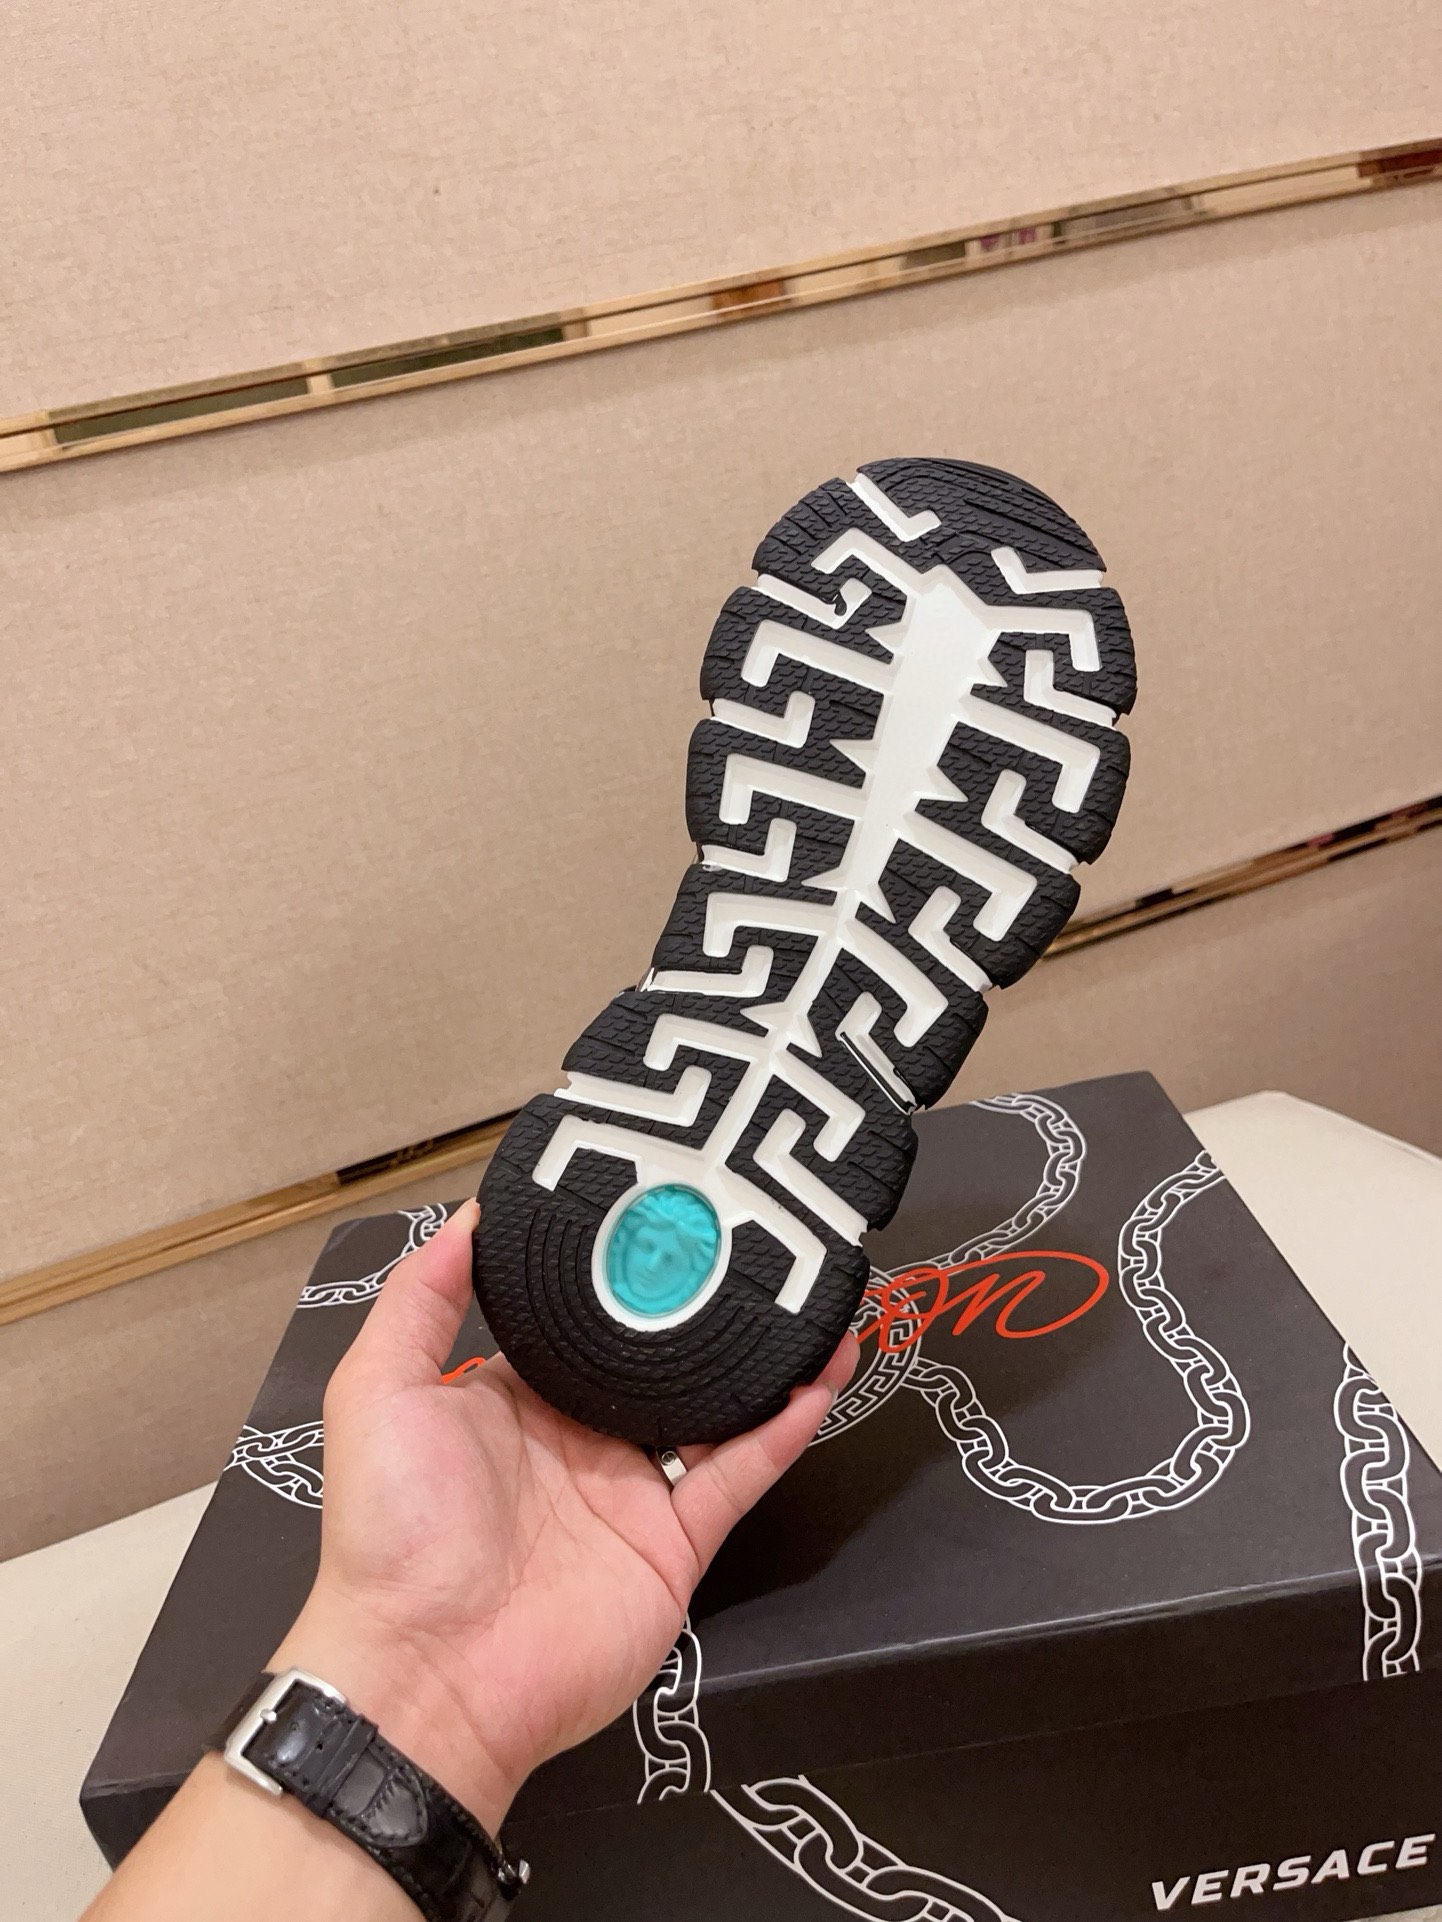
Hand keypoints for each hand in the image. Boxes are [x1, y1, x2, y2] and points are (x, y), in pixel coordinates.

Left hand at [273, 1198, 856, 1832]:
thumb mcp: (378, 1391)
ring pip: (721, 1408)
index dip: (625, 1268)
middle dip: (710, 1305)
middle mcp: (583, 1439)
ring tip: (816, 1291)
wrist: (430, 1675)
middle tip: (764, 1232)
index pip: (584, 1320)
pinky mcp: (678, 1543)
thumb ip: (422, 1298)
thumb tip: (470, 1213)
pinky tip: (823, 1371)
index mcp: (517, 1400)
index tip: (669, 1203)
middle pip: (664, 1359)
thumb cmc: (392, 1531)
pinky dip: (788, 1424)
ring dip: (770, 1356)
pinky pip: (744, 1472)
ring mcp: (636, 1491)